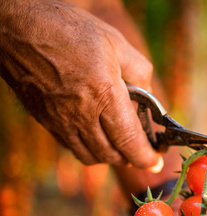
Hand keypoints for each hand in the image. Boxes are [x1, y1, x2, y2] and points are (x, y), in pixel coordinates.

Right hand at [0, 0, 161, 168]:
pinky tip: (92, 133)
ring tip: (118, 145)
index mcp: (104, 95)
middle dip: (129, 158)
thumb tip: (149, 96)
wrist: (16, 27)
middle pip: (110, 154)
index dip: (145, 157)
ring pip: (89, 156)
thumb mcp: (116, 43)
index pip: (129, 140)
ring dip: (108, 156)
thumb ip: (140, 72)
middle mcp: (81, 115)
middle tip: (140, 151)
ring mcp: (59, 120)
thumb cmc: (68, 30)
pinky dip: (87, 148)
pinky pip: (70, 146)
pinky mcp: (44, 120)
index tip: (156, 163)